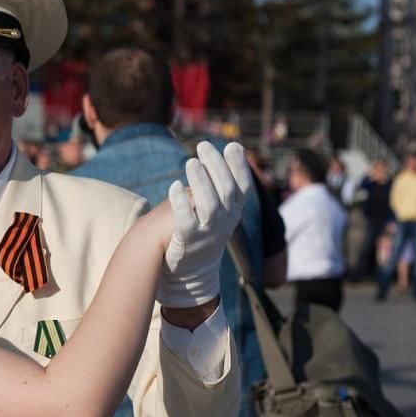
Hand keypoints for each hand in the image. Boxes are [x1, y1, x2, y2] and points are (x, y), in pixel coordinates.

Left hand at [158, 141, 253, 307]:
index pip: (242, 186)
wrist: (190, 271)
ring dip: (201, 182)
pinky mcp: (189, 241)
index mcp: (233, 211)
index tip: (232, 145)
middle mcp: (225, 222)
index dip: (239, 166)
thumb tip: (227, 148)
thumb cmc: (201, 230)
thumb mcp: (217, 207)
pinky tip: (174, 185)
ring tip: (191, 162)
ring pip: (209, 205)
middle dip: (216, 166)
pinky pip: (186, 221)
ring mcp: (208, 233)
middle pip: (225, 191)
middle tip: (203, 146)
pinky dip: (181, 203)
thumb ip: (219, 182)